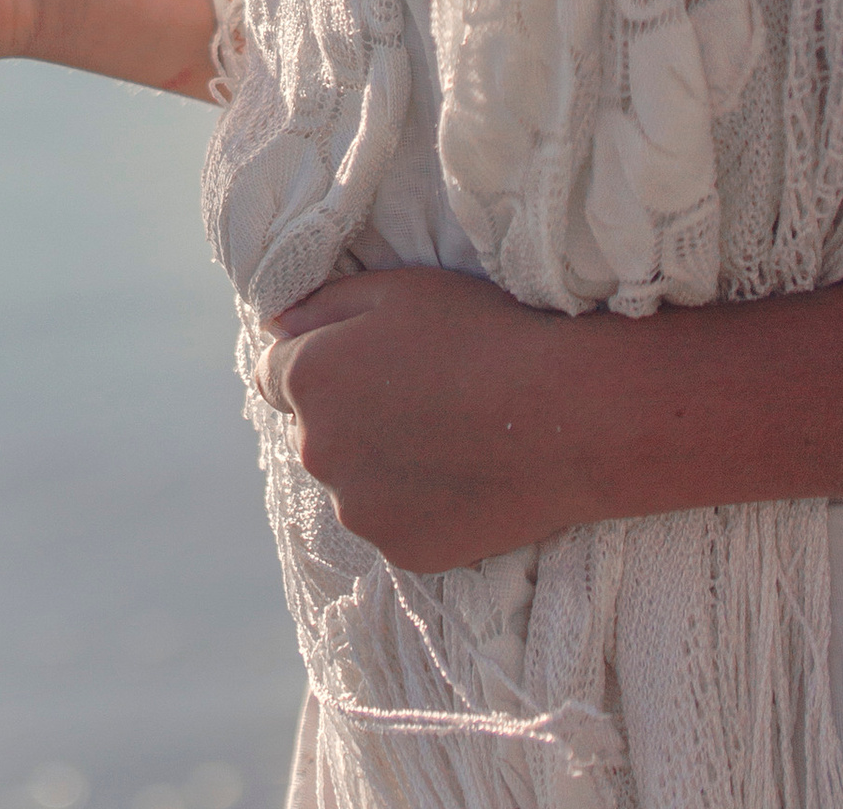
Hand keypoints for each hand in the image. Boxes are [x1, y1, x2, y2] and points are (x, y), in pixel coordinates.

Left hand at [259, 268, 591, 573]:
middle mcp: (316, 450)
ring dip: (378, 463)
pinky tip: (463, 476)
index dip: (319, 360)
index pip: (275, 374)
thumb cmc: (480, 336)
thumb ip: (320, 305)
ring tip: (447, 437)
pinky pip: (393, 522)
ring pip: (352, 481)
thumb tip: (275, 324)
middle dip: (347, 413)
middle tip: (418, 394)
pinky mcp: (402, 552)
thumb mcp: (394, 290)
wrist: (567, 416)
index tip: (366, 359)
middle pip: (313, 430)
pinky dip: (416, 504)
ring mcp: (359, 510)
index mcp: (306, 379)